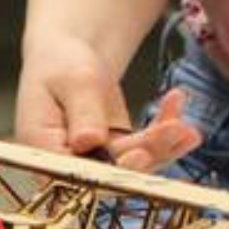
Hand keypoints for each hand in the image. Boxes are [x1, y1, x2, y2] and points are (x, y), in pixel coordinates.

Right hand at [16, 36, 198, 169]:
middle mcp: (69, 163)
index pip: (75, 174)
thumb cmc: (59, 62)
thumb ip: (82, 110)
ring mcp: (96, 160)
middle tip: (175, 129)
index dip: (109, 173)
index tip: (139, 155)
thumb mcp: (72, 80)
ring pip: (134, 163)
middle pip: (112, 171)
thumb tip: (87, 142)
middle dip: (148, 152)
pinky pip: (144, 150)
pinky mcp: (117, 152)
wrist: (68, 53)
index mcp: (43, 150)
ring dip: (163, 145)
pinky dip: (164, 133)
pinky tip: (181, 119)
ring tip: (185, 126)